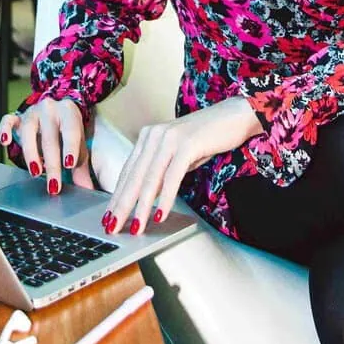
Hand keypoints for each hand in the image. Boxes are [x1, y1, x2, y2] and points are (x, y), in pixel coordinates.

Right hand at [0, 100, 93, 195]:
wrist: (55, 113)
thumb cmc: (67, 133)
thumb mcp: (78, 147)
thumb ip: (81, 169)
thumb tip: (87, 191)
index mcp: (69, 113)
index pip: (71, 130)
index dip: (70, 147)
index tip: (69, 165)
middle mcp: (50, 109)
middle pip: (50, 137)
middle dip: (52, 164)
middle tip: (53, 185)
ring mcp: (32, 112)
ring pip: (28, 130)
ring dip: (31, 154)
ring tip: (36, 172)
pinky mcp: (17, 117)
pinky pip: (8, 120)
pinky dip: (4, 130)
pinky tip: (5, 142)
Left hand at [101, 96, 260, 236]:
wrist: (235, 116)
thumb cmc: (206, 138)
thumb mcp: (177, 155)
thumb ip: (160, 172)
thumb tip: (145, 199)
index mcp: (148, 136)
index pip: (128, 172)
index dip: (117, 196)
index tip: (109, 217)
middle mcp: (154, 135)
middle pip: (134, 177)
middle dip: (122, 205)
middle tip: (112, 228)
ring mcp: (169, 137)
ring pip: (150, 179)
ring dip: (140, 207)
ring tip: (134, 227)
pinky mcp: (187, 143)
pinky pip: (172, 177)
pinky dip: (165, 198)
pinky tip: (161, 215)